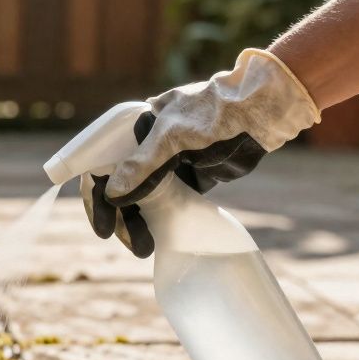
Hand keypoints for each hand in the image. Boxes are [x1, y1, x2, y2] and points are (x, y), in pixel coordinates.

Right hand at [83, 49, 319, 257]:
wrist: (262, 111)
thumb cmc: (215, 114)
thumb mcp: (173, 137)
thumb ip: (142, 166)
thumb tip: (111, 195)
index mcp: (133, 126)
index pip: (101, 163)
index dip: (96, 194)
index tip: (101, 224)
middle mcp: (145, 143)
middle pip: (119, 184)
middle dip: (119, 214)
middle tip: (123, 240)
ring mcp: (167, 161)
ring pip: (141, 197)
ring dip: (137, 222)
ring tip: (142, 248)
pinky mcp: (189, 175)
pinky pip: (165, 202)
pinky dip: (158, 220)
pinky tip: (155, 237)